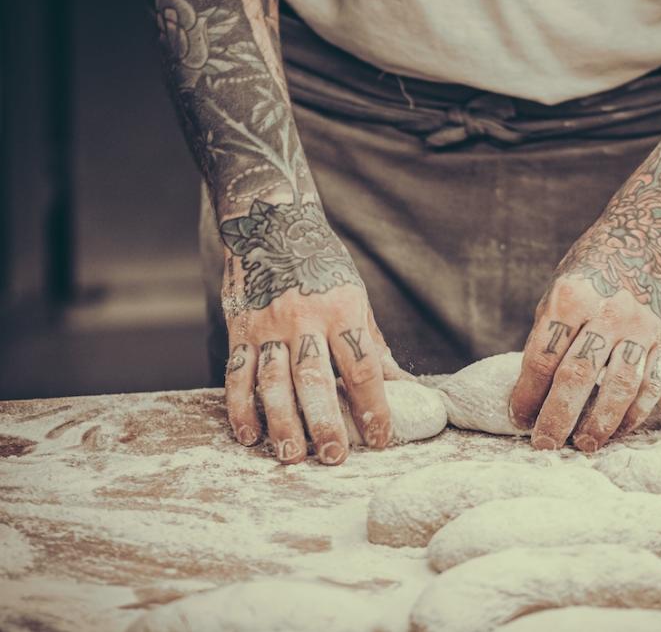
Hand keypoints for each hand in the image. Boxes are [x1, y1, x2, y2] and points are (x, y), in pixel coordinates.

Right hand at [219, 199, 409, 464]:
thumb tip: (405, 388)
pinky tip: (249, 435)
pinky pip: (237, 374)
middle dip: (325, 421)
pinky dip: (241, 407)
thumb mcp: (356, 297)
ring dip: (282, 422)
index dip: (374, 406)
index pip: (362, 367)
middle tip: (334, 457)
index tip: (381, 438)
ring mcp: (268, 326)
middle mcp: (304, 319)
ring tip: (292, 455)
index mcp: (342, 310)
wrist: (270, 221)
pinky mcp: (239, 330)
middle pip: (315, 379)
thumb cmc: (322, 265)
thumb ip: (374, 346)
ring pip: (274, 381)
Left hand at [508, 217, 660, 451]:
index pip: (542, 357)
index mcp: (570, 297)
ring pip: (620, 387)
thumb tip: (532, 387)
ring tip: (583, 444)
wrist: (652, 236)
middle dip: (556, 417)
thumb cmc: (595, 265)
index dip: (527, 394)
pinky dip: (635, 413)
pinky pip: (653, 385)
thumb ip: (550, 331)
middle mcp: (607, 312)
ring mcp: (641, 327)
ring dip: (599, 423)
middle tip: (544, 445)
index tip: (518, 417)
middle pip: (577, 377)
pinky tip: (618, 429)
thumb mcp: (561, 285)